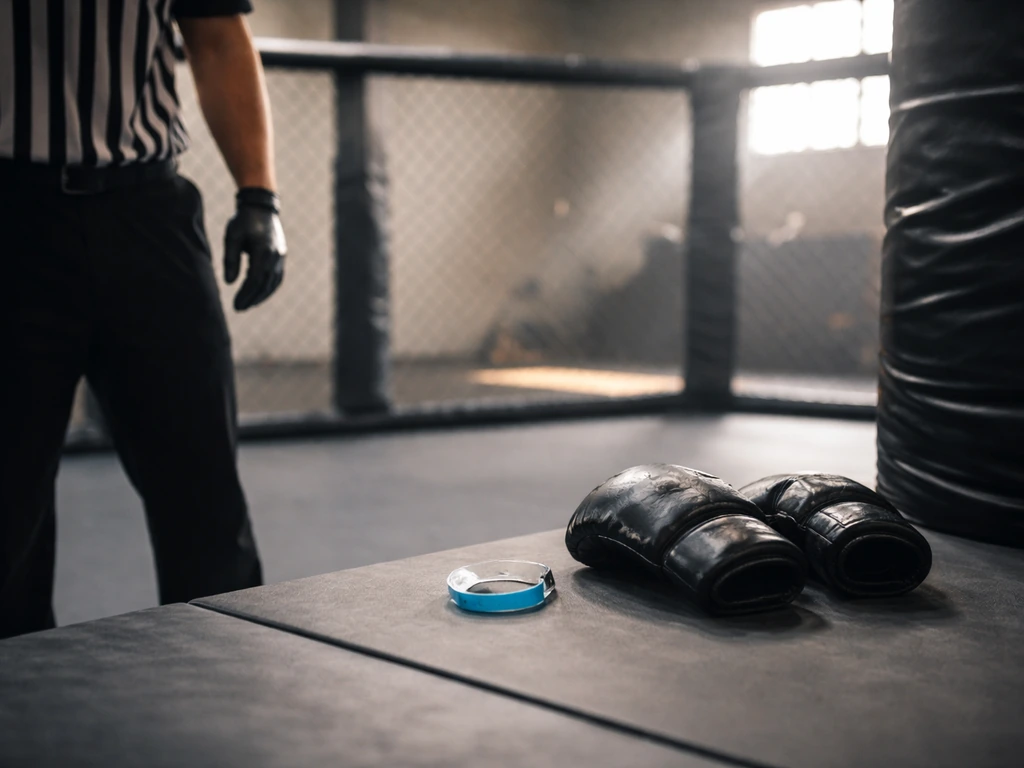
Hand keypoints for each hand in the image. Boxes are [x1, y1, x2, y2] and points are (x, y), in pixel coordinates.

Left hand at [224, 188, 286, 310]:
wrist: (261, 207)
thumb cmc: (243, 220)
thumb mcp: (232, 236)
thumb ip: (230, 259)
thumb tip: (229, 283)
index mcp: (264, 250)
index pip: (255, 279)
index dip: (246, 294)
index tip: (235, 304)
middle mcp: (275, 255)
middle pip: (265, 284)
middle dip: (252, 298)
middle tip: (239, 308)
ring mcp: (280, 256)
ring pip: (273, 282)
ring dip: (262, 296)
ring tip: (249, 304)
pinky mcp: (281, 256)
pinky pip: (277, 277)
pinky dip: (269, 288)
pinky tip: (260, 294)